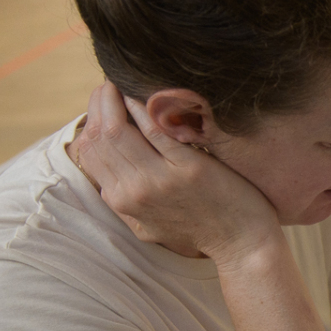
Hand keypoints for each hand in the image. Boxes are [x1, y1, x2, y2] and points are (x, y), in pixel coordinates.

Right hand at [70, 82, 281, 265]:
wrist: (242, 245)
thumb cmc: (200, 228)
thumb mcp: (149, 223)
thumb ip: (127, 199)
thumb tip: (106, 175)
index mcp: (121, 202)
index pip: (88, 153)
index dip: (90, 123)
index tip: (100, 105)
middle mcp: (133, 192)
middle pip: (99, 138)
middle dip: (98, 105)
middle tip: (107, 87)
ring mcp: (160, 181)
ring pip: (117, 131)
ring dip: (114, 101)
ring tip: (120, 85)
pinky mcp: (190, 169)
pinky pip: (155, 129)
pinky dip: (144, 108)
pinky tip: (146, 95)